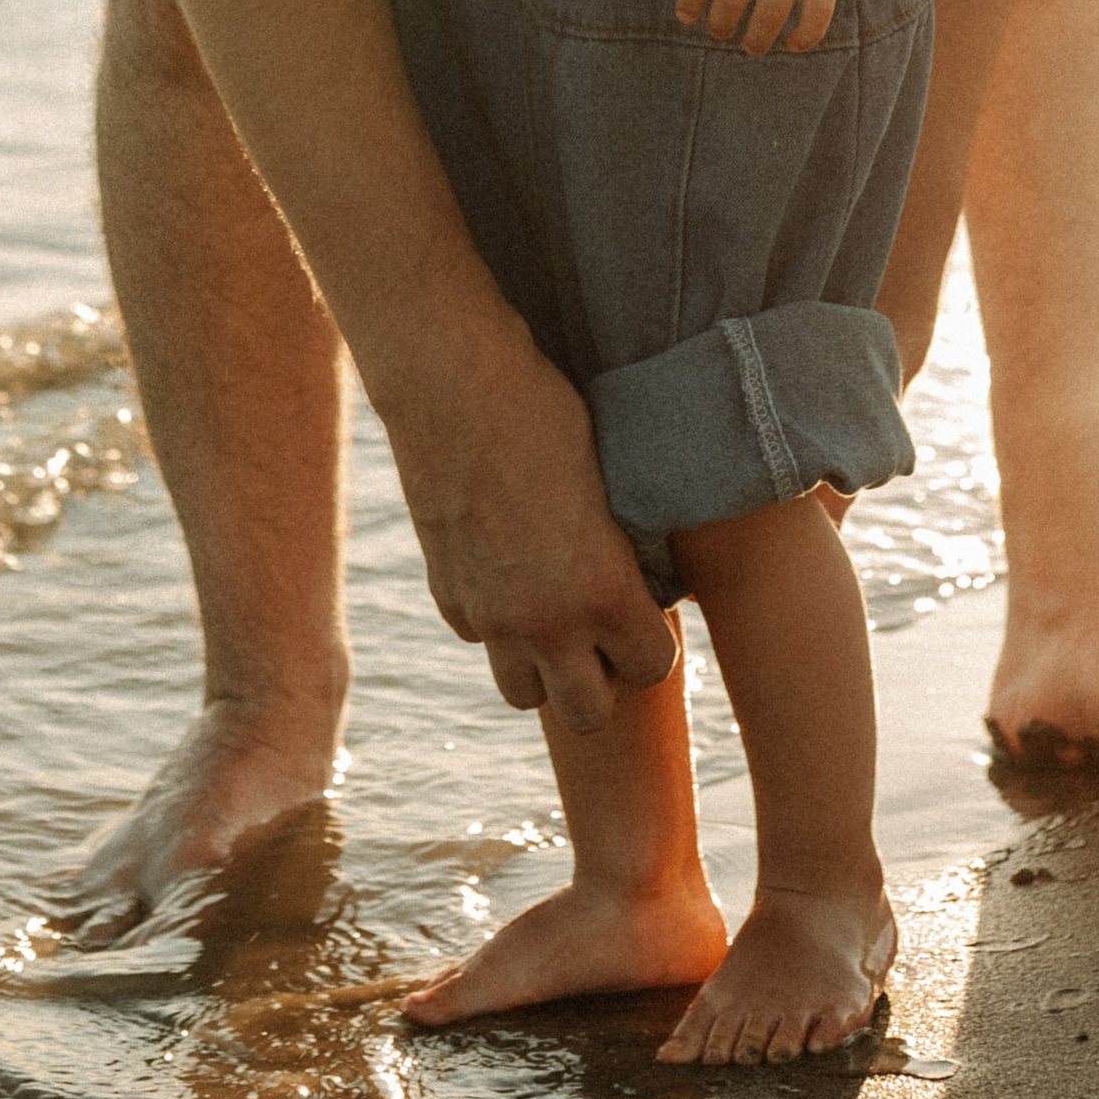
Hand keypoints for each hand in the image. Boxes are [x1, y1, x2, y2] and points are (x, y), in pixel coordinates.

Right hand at [399, 336, 676, 731]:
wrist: (451, 383)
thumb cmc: (544, 410)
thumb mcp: (607, 479)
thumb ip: (620, 548)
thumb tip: (640, 578)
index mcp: (601, 589)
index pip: (652, 669)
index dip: (653, 644)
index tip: (648, 615)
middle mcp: (544, 619)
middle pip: (587, 715)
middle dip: (601, 682)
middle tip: (602, 633)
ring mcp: (488, 614)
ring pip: (522, 693)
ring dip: (542, 666)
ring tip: (553, 615)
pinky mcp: (444, 594)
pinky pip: (478, 639)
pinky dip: (495, 623)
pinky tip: (506, 573)